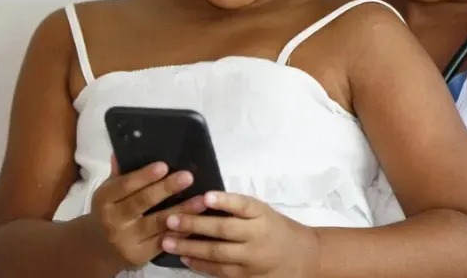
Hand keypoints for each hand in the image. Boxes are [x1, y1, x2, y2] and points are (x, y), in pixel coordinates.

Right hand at [82, 157, 207, 270]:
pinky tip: (197, 221)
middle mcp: (113, 220)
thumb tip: (125, 149)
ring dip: (182, 210)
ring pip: (158, 223)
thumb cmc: (109, 212)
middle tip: (188, 177)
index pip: (124, 185)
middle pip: (142, 203)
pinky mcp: (140, 255)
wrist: (99, 249)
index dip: (144, 176)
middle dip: (166, 189)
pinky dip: (181, 231)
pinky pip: (164, 241)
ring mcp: (126, 240)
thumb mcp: (108, 193)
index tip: (164, 165)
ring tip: (202, 200)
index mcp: (104, 199)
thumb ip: (120, 174)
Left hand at [160, 192, 319, 277]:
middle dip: (194, 225)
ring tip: (167, 241)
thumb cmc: (275, 228)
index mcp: (261, 215)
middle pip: (224, 230)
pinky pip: (219, 271)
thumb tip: (203, 200)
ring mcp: (250, 259)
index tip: (206, 196)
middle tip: (171, 219)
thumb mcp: (262, 211)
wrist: (299, 257)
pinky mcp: (245, 276)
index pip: (243, 205)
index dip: (224, 201)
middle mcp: (256, 236)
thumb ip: (238, 208)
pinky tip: (184, 258)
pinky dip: (199, 265)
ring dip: (189, 247)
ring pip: (217, 253)